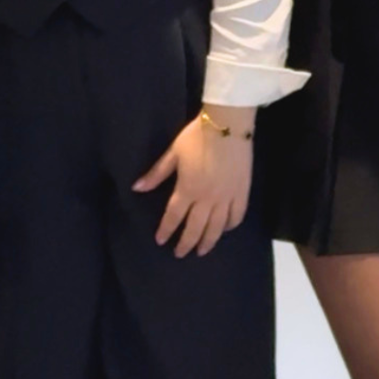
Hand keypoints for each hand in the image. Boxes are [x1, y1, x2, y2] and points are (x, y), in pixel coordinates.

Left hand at [133, 106, 254, 257]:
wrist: (228, 124)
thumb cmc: (197, 137)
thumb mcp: (173, 153)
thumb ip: (156, 173)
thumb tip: (136, 188)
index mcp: (187, 189)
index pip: (174, 217)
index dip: (166, 230)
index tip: (161, 241)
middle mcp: (206, 198)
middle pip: (195, 228)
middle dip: (186, 243)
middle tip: (181, 254)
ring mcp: (226, 197)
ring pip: (216, 227)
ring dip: (208, 241)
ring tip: (202, 250)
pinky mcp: (242, 191)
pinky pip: (237, 215)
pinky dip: (230, 225)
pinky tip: (226, 229)